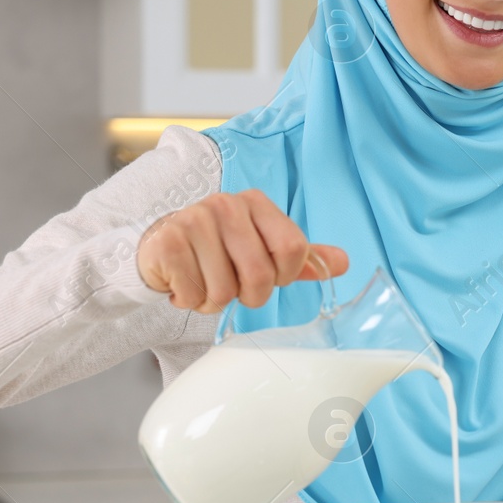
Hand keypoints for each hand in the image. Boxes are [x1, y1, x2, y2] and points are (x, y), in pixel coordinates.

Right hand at [137, 189, 348, 312]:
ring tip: (204, 281)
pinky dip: (191, 300)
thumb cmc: (218, 250)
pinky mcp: (168, 243)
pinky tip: (184, 282)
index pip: (294, 249)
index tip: (267, 275)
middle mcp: (226, 204)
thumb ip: (302, 256)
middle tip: (232, 286)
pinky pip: (194, 295)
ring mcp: (194, 220)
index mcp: (256, 202)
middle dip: (249, 295)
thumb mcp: (263, 248)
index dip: (283, 276)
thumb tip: (343, 263)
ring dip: (215, 300)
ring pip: (225, 291)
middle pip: (260, 276)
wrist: (159, 247)